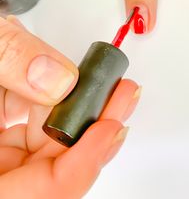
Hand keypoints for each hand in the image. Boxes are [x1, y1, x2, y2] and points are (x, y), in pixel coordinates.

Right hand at [0, 16, 139, 197]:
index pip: (38, 193)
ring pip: (48, 148)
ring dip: (79, 117)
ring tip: (105, 90)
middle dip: (91, 132)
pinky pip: (37, 130)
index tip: (111, 128)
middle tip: (121, 99)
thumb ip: (9, 59)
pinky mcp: (2, 135)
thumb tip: (58, 80)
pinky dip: (58, 107)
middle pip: (50, 170)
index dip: (79, 166)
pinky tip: (72, 88)